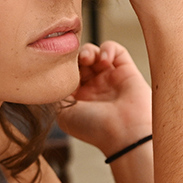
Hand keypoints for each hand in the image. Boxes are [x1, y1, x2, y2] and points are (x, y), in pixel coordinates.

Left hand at [56, 40, 152, 154]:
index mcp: (79, 98)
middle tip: (75, 62)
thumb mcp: (64, 114)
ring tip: (89, 60)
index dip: (62, 66)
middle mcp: (95, 87)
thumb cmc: (94, 128)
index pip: (67, 73)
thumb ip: (56, 94)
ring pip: (96, 52)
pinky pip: (116, 50)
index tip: (59, 68)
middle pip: (79, 60)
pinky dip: (108, 49)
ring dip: (89, 51)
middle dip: (74, 57)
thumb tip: (55, 77)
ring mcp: (111, 78)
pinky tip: (104, 60)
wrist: (124, 134)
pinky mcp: (127, 70)